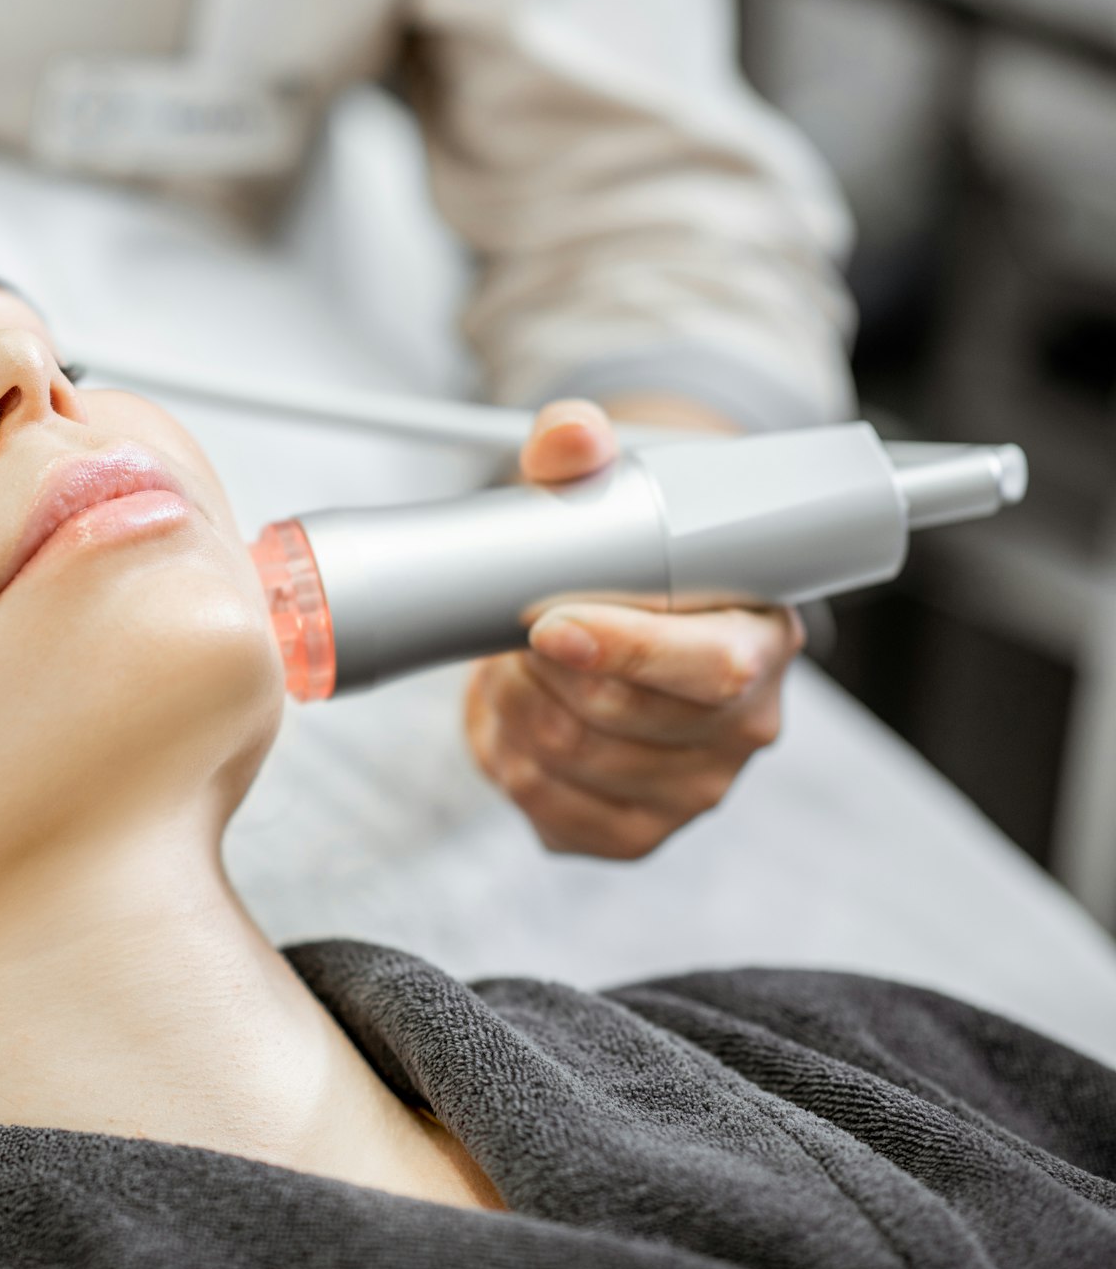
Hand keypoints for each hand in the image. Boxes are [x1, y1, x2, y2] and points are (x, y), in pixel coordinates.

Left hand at [464, 400, 804, 857]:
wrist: (624, 622)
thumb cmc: (626, 566)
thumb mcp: (610, 495)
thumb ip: (580, 450)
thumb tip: (570, 436)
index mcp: (764, 640)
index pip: (710, 666)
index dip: (622, 650)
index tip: (547, 624)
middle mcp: (743, 727)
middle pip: (616, 719)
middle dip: (535, 670)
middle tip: (513, 629)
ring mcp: (694, 788)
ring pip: (565, 762)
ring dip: (511, 708)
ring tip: (515, 665)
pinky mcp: (636, 832)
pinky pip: (545, 809)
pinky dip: (505, 758)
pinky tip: (517, 716)